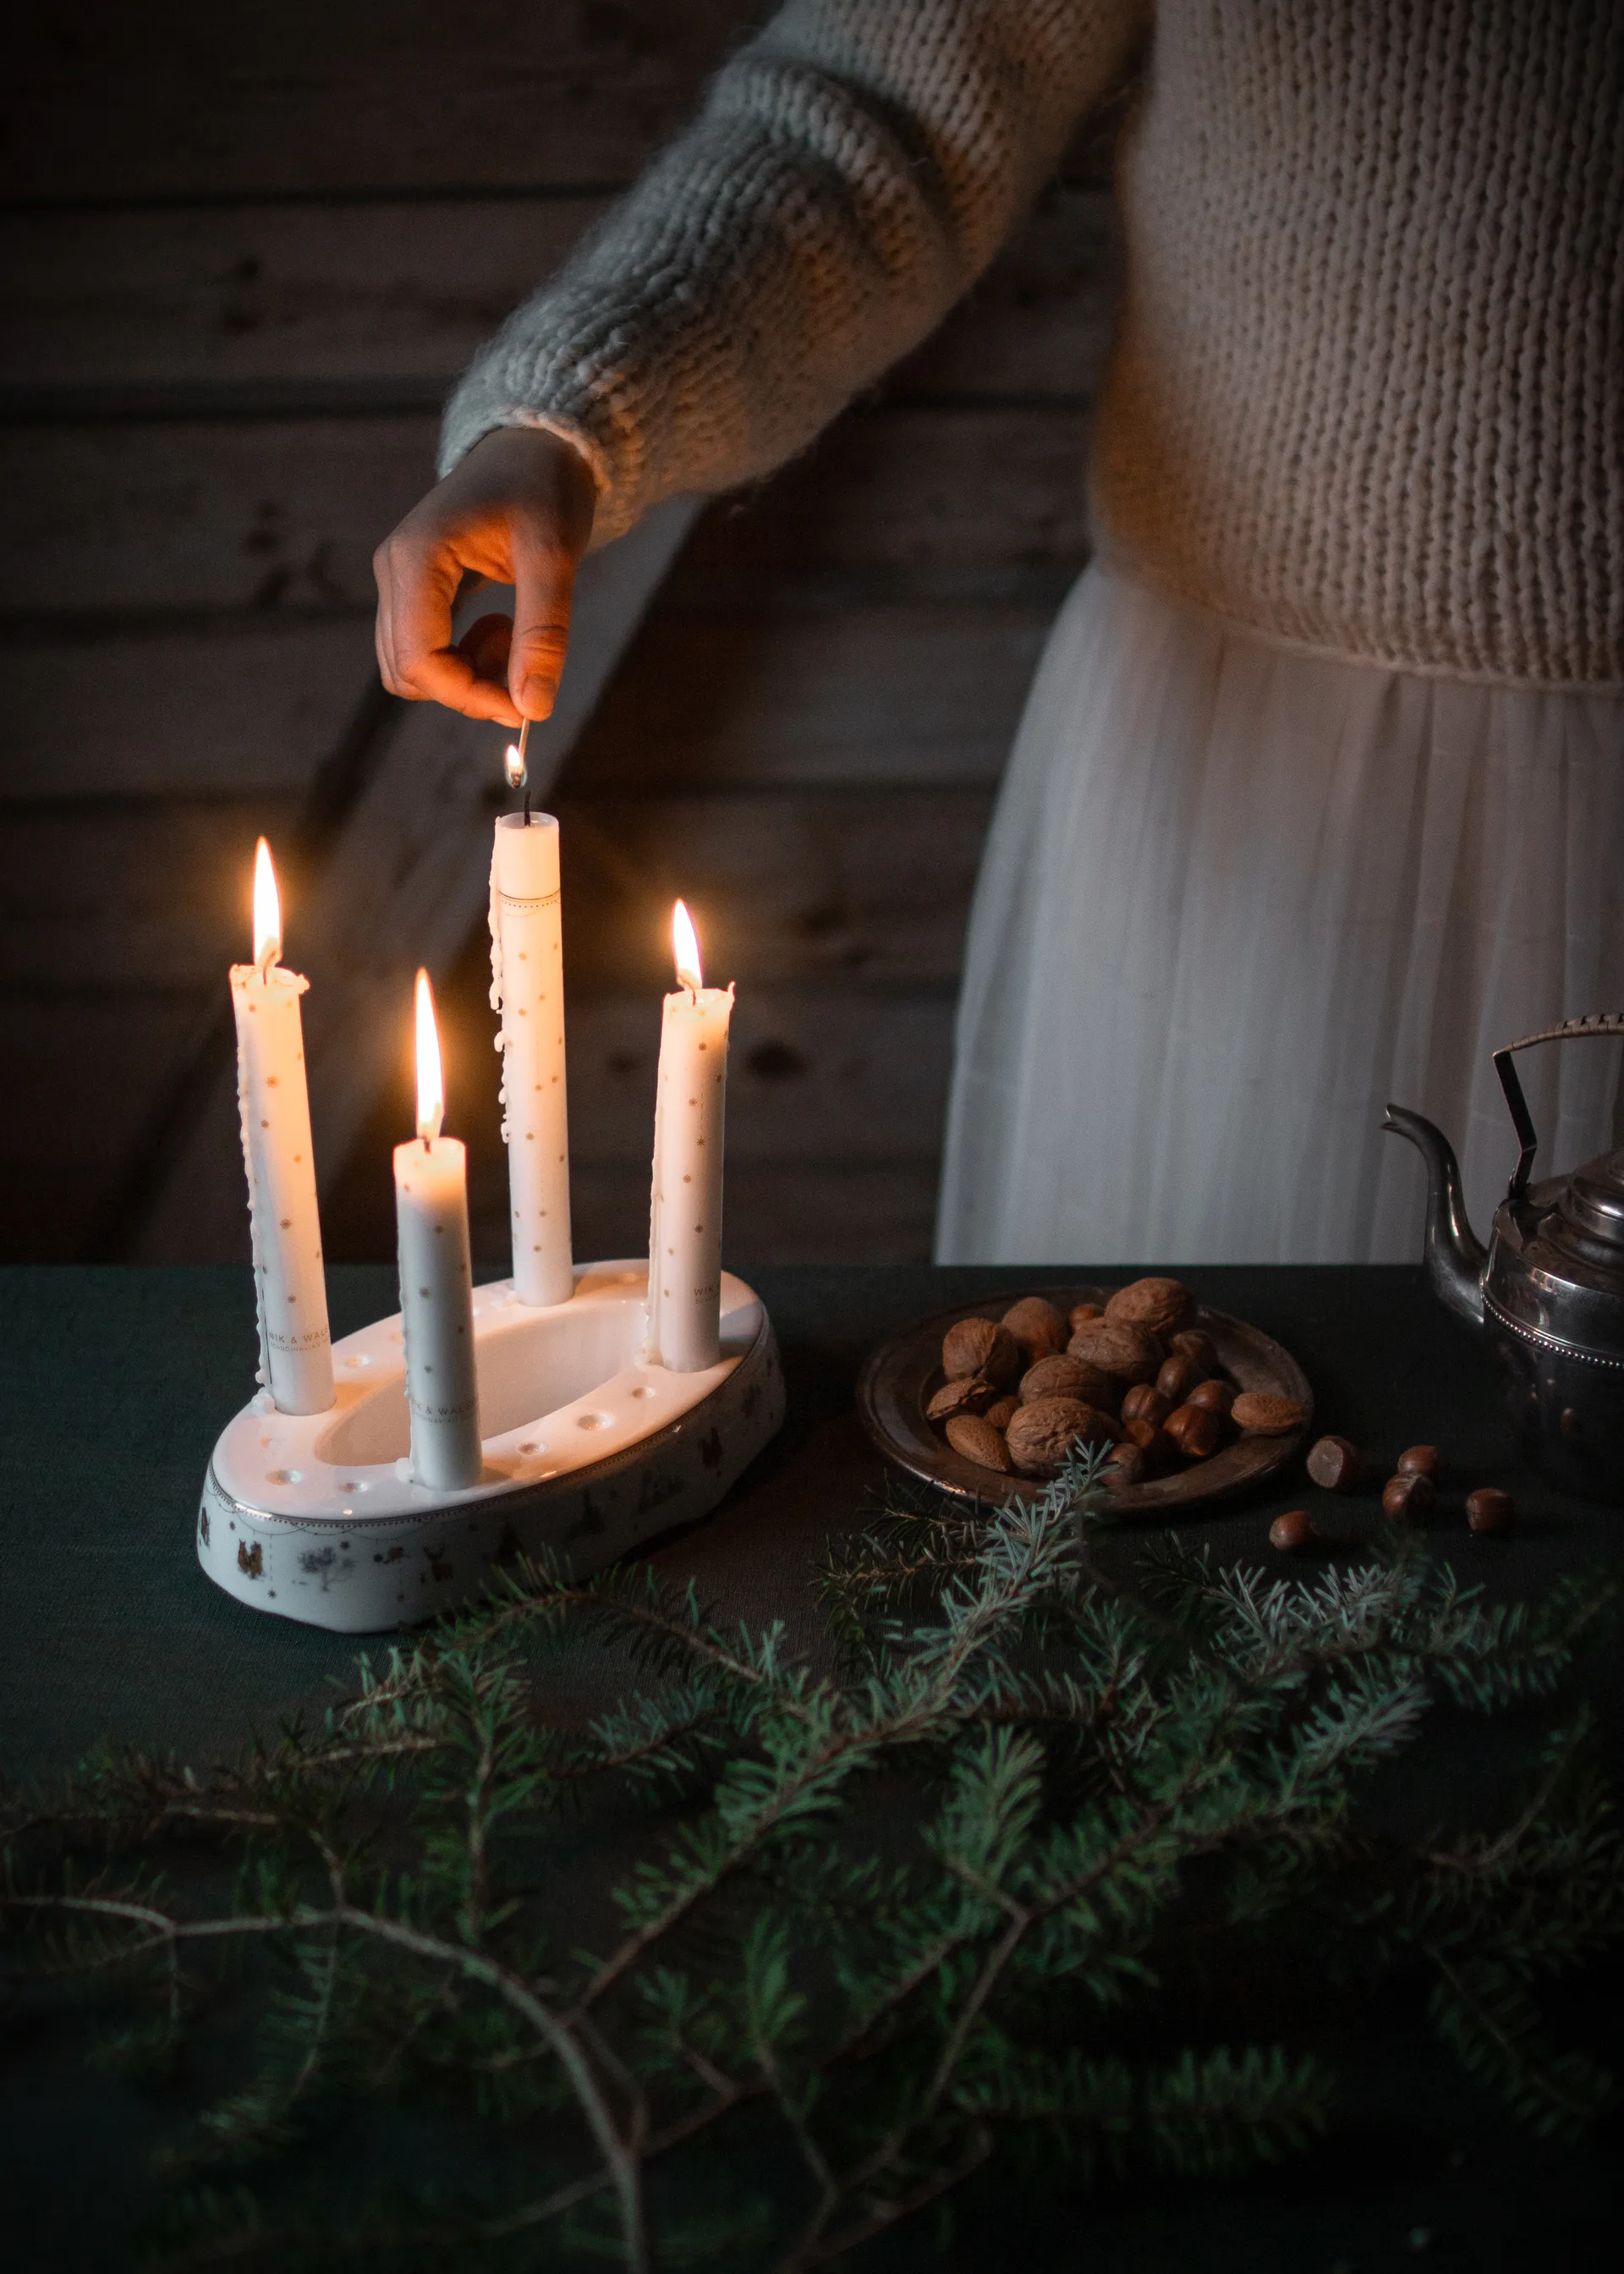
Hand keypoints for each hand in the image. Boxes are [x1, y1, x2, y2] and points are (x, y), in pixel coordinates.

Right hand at [372, 426, 597, 726]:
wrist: (535, 446)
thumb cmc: (544, 487)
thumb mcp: (555, 556)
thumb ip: (543, 634)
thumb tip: (533, 708)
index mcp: (417, 558)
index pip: (419, 661)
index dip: (469, 697)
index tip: (524, 705)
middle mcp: (394, 570)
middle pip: (409, 673)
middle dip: (469, 689)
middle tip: (526, 664)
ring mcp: (398, 580)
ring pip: (412, 668)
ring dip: (467, 676)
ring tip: (515, 637)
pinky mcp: (413, 588)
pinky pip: (424, 649)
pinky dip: (464, 659)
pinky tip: (503, 628)